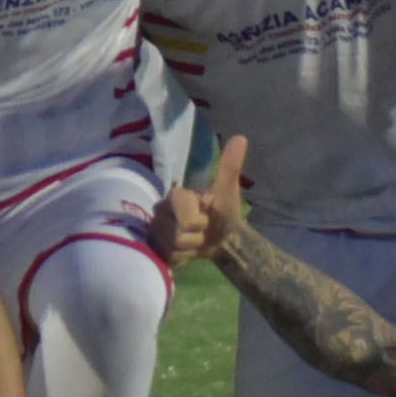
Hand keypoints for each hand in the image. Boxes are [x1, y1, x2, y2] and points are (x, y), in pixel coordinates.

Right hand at [158, 132, 252, 271]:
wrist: (222, 239)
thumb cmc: (224, 213)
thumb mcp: (228, 192)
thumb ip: (230, 167)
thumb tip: (241, 137)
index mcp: (175, 195)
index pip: (182, 216)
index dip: (196, 222)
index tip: (206, 219)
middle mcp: (159, 211)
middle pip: (173, 235)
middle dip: (193, 237)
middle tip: (202, 231)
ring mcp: (154, 230)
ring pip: (169, 248)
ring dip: (188, 249)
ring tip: (195, 241)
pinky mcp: (154, 249)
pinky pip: (166, 258)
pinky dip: (181, 259)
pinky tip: (188, 252)